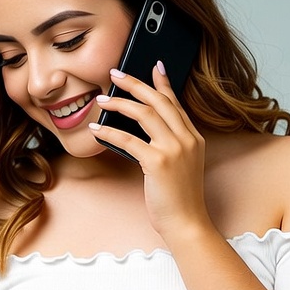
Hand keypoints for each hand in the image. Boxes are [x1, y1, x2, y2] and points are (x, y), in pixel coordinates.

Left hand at [90, 61, 211, 241]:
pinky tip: (96, 130)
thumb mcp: (179, 167)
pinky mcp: (158, 162)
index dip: (163, 83)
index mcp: (193, 138)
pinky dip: (109, 132)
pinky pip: (128, 139)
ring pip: (144, 113)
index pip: (175, 103)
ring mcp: (174, 149)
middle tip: (116, 73)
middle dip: (135, 84)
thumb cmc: (179, 199)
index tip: (154, 66)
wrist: (186, 223)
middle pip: (159, 101)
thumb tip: (141, 133)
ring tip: (102, 100)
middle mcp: (186, 139)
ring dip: (120, 103)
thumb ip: (168, 147)